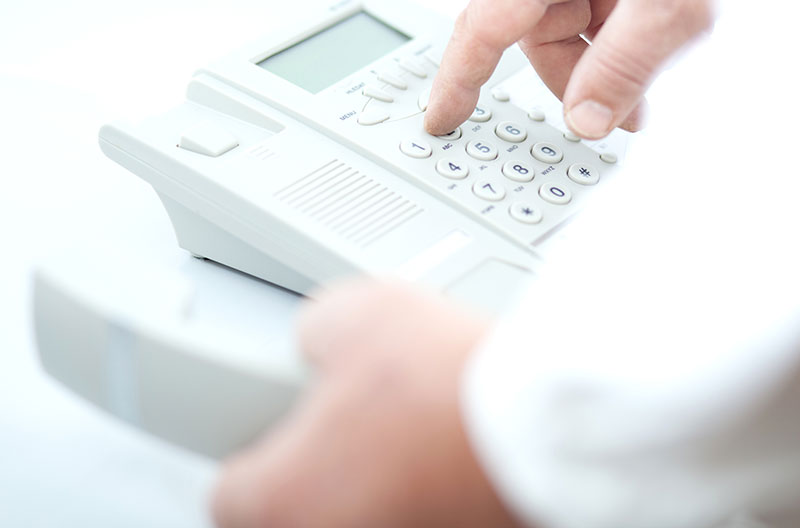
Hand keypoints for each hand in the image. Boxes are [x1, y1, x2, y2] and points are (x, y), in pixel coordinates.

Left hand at [212, 280, 520, 527]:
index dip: (254, 451)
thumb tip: (318, 342)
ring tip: (405, 432)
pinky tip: (442, 453)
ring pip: (357, 517)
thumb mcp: (356, 313)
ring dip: (369, 483)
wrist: (547, 422)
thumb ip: (311, 329)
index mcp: (286, 498)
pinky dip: (419, 492)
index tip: (274, 432)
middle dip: (314, 469)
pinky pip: (413, 517)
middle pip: (295, 514)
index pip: (231, 493)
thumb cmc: (450, 382)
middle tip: (345, 425)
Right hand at [424, 0, 713, 138]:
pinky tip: (643, 64)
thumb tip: (589, 120)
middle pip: (531, 36)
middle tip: (607, 119)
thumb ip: (624, 63)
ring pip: (564, 31)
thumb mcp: (667, 6)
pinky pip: (591, 19)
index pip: (483, 28)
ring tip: (640, 97)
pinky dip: (614, 48)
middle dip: (571, 83)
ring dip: (599, 69)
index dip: (456, 80)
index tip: (442, 120)